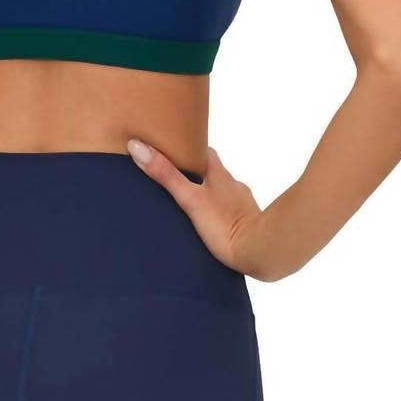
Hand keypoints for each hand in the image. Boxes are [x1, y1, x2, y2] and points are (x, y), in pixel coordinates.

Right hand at [127, 138, 281, 280]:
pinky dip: (220, 215)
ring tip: (190, 206)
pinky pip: (231, 214)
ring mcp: (243, 206)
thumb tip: (139, 147)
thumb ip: (166, 175)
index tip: (174, 148)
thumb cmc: (226, 226)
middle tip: (175, 178)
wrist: (261, 252)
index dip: (190, 148)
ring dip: (209, 196)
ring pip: (223, 194)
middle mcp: (234, 186)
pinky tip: (211, 226)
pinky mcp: (248, 225)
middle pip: (213, 173)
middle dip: (196, 174)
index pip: (206, 152)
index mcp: (221, 175)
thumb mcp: (190, 199)